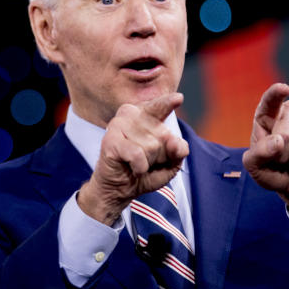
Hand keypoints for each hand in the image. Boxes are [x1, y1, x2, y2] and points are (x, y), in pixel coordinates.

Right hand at [77, 93, 187, 224]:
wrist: (120, 190)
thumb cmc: (145, 171)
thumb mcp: (170, 162)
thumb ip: (179, 150)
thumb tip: (175, 141)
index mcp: (146, 115)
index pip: (160, 107)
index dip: (167, 103)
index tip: (178, 98)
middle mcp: (131, 114)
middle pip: (164, 135)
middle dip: (161, 155)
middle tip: (146, 160)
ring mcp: (118, 124)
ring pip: (151, 145)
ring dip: (148, 162)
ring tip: (136, 163)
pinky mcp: (110, 140)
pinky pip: (137, 153)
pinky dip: (140, 166)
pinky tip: (133, 168)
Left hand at [242, 83, 288, 213]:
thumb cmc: (272, 171)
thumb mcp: (256, 168)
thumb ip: (258, 155)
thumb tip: (277, 141)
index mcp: (266, 119)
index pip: (269, 102)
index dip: (275, 94)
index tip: (284, 89)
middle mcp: (287, 114)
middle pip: (286, 120)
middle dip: (282, 146)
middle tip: (281, 159)